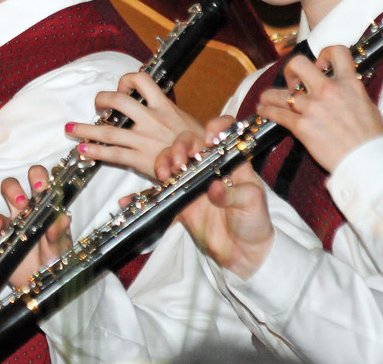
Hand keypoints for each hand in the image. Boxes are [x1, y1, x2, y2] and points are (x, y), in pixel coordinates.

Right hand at [0, 165, 70, 288]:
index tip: (39, 187)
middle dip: (13, 190)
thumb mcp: (61, 246)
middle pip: (11, 189)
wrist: (43, 282)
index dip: (37, 177)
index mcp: (42, 207)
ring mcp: (8, 229)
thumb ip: (60, 232)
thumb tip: (62, 218)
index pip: (38, 181)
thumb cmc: (55, 258)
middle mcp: (23, 213)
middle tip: (21, 203)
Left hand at [65, 72, 204, 178]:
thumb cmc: (205, 148)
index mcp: (166, 106)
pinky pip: (113, 153)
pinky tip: (83, 149)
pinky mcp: (141, 159)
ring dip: (86, 128)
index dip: (127, 80)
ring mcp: (145, 139)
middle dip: (101, 100)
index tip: (122, 89)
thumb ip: (175, 113)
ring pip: (109, 129)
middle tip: (96, 106)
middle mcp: (153, 119)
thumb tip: (169, 103)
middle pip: (120, 102)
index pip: (142, 80)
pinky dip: (95, 150)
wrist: (213, 168)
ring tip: (70, 129)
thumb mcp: (195, 125)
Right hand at [152, 121, 273, 279]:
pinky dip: (140, 196)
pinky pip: (157, 194)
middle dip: (179, 147)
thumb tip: (213, 188)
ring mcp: (191, 183)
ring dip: (162, 162)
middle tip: (178, 163)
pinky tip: (127, 200)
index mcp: (230, 162)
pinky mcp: (179, 201)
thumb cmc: (255, 222)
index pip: (223, 134)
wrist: (243, 254)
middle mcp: (208, 167)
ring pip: (170, 162)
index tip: (207, 139)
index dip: (215, 128)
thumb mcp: (252, 204)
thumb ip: (234, 194)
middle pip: (189, 144)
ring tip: (162, 175)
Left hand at [256, 45, 382, 173]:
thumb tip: (341, 88)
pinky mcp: (302, 126)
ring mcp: (313, 107)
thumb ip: (350, 92)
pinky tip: (263, 111)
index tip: (319, 64)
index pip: (336, 51)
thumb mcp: (366, 105)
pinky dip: (266, 111)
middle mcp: (328, 91)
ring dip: (269, 96)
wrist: (369, 160)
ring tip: (266, 99)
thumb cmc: (371, 138)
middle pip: (298, 63)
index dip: (324, 53)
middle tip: (292, 82)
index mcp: (349, 83)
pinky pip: (276, 113)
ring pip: (279, 92)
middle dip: (290, 71)